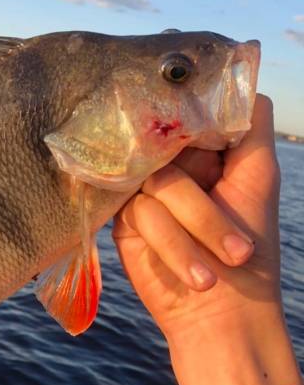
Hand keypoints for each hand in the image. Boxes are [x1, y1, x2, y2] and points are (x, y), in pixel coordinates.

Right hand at [112, 94, 301, 384]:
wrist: (218, 314)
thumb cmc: (250, 251)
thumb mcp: (259, 175)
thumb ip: (250, 123)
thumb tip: (234, 70)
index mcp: (207, 151)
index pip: (189, 113)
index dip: (197, 125)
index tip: (213, 157)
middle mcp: (173, 166)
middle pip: (170, 145)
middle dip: (202, 200)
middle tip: (232, 241)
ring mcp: (146, 191)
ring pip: (157, 181)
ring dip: (194, 227)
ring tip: (221, 262)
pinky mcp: (125, 220)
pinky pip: (139, 211)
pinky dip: (169, 241)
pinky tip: (192, 268)